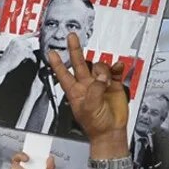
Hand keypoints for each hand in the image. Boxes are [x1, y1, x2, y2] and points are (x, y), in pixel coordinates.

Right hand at [0, 35, 35, 75]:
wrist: (1, 65)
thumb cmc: (5, 60)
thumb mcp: (11, 49)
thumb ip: (18, 46)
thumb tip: (26, 47)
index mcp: (14, 40)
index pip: (25, 35)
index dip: (32, 34)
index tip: (38, 32)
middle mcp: (17, 42)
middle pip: (29, 44)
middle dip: (28, 50)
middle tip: (25, 56)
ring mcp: (20, 46)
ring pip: (30, 50)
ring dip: (29, 55)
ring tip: (24, 59)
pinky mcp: (23, 52)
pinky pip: (31, 55)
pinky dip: (33, 58)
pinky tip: (32, 60)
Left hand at [47, 33, 128, 157]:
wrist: (111, 131)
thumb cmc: (96, 125)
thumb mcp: (89, 108)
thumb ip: (94, 90)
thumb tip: (101, 77)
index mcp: (75, 91)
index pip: (63, 74)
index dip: (57, 64)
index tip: (51, 53)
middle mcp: (86, 85)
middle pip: (79, 63)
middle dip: (75, 49)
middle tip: (72, 37)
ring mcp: (100, 84)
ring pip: (99, 66)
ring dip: (103, 70)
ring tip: (107, 82)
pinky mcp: (114, 84)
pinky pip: (115, 70)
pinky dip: (116, 68)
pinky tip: (117, 69)